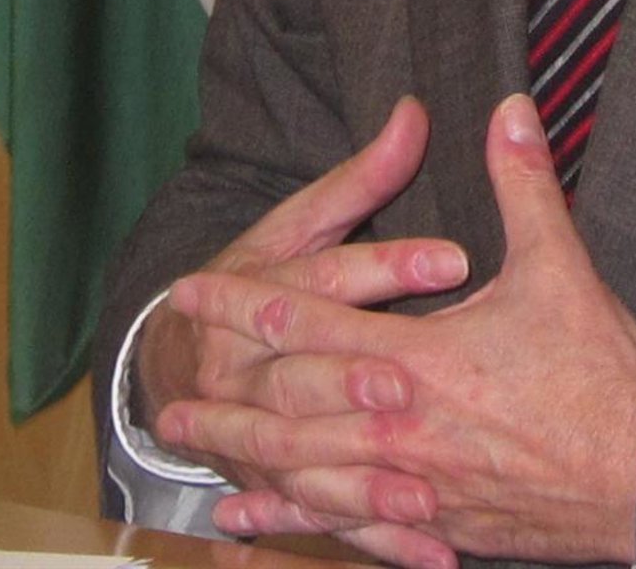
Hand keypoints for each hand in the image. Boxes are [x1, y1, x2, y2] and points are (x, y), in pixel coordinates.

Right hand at [143, 97, 470, 568]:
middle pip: (307, 375)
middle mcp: (253, 370)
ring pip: (311, 462)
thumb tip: (415, 110)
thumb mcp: (303, 220)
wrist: (178, 357)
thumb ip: (364, 173)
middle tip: (417, 382)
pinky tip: (435, 555)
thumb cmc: (260, 275)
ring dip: (366, 479)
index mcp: (267, 286)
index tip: (457, 256)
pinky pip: (331, 519)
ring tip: (426, 492)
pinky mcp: (283, 488)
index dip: (389, 264)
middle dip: (360, 379)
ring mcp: (261, 439)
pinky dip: (380, 541)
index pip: (330, 274)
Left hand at [159, 95, 635, 565]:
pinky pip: (343, 524)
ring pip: (303, 472)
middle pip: (287, 407)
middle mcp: (399, 426)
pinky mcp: (434, 523)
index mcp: (420, 359)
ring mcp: (412, 484)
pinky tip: (251, 521)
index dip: (247, 300)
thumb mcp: (560, 266)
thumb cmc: (601, 374)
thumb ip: (523, 183)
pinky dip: (288, 521)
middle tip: (167, 385)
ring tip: (192, 443)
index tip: (193, 287)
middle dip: (225, 392)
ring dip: (241, 455)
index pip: (311, 320)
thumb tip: (507, 109)